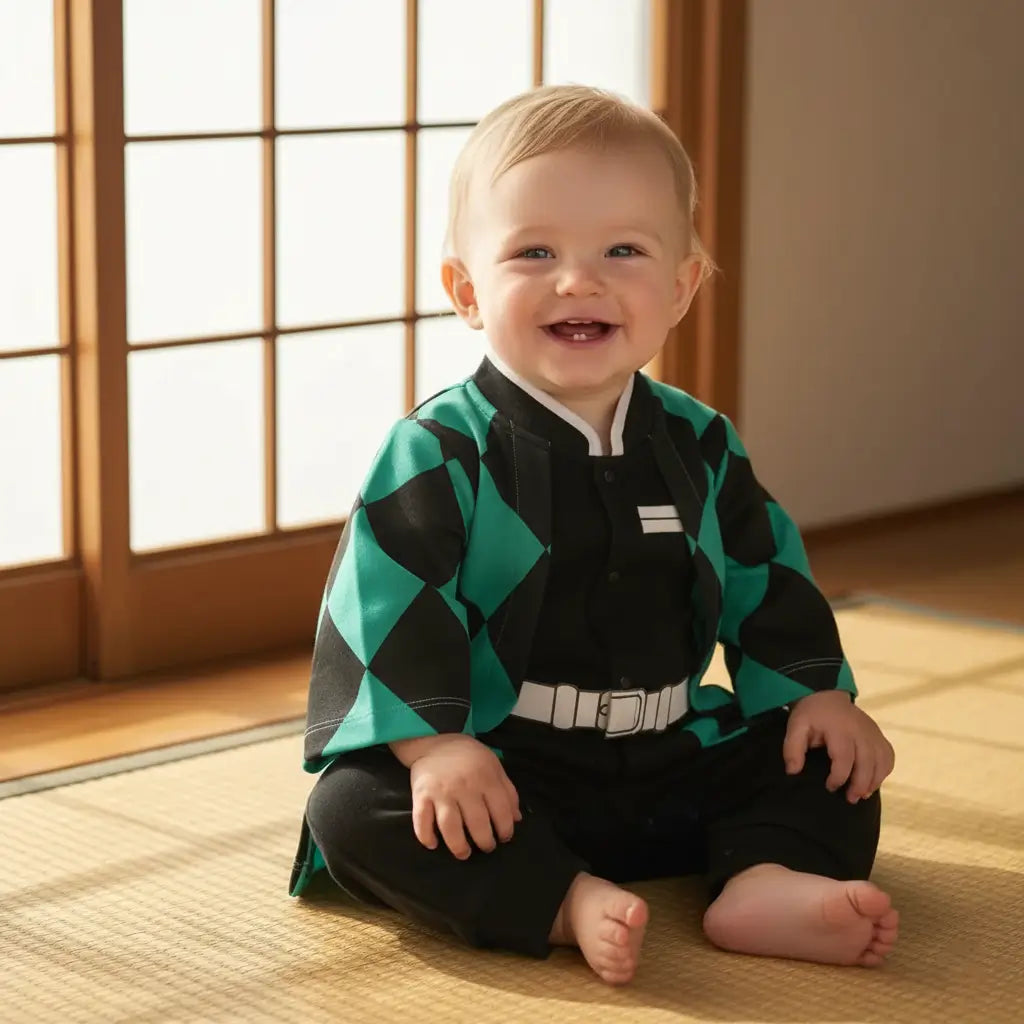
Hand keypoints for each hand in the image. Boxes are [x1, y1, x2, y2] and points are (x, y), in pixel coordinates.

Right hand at [393, 734, 521, 858]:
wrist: (435, 739)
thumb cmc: (469, 756)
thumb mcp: (494, 766)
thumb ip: (507, 791)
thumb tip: (516, 819)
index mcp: (485, 778)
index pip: (501, 811)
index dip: (506, 830)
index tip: (504, 838)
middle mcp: (464, 786)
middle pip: (477, 823)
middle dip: (485, 842)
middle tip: (486, 847)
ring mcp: (441, 792)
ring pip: (450, 827)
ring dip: (458, 846)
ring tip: (464, 853)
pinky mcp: (421, 795)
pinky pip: (421, 820)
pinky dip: (426, 836)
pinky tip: (433, 845)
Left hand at [782, 691, 894, 802]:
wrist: (826, 695)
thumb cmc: (811, 714)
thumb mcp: (796, 727)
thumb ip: (792, 749)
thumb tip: (793, 771)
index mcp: (839, 729)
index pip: (844, 758)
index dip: (839, 777)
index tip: (830, 787)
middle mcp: (861, 731)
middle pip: (867, 762)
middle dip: (860, 784)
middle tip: (850, 799)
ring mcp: (873, 732)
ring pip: (882, 761)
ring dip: (875, 780)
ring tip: (862, 794)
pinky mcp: (879, 734)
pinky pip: (888, 755)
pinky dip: (884, 770)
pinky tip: (874, 780)